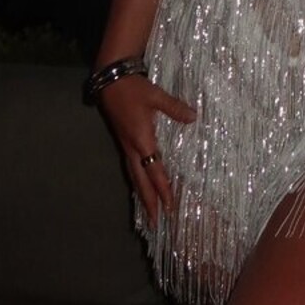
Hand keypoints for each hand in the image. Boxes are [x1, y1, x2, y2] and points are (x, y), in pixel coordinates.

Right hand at [98, 72, 195, 224]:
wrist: (110, 81)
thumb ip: (175, 108)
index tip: (169, 207)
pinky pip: (130, 167)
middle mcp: (132, 148)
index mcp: (142, 140)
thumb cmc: (134, 89)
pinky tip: (140, 185)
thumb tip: (193, 117)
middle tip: (156, 223)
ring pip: (134, 176)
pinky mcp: (123, 141)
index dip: (163, 190)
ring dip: (141, 194)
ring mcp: (126, 146)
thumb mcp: (156, 96)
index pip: (155, 171)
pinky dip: (137, 180)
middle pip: (141, 181)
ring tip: (148, 211)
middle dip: (149, 202)